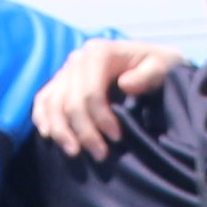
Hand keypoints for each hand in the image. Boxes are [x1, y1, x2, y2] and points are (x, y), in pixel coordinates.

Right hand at [33, 40, 180, 158]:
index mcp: (100, 52)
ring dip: (61, 131)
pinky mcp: (61, 82)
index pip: (90, 91)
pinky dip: (42, 118)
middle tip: (100, 154)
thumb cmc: (159, 66)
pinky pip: (43, 100)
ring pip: (53, 104)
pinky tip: (49, 136)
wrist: (151, 62)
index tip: (116, 138)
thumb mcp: (163, 65)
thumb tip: (125, 84)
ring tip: (75, 153)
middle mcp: (78, 59)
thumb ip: (148, 74)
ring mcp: (67, 70)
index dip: (100, 118)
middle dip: (83, 131)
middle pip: (70, 101)